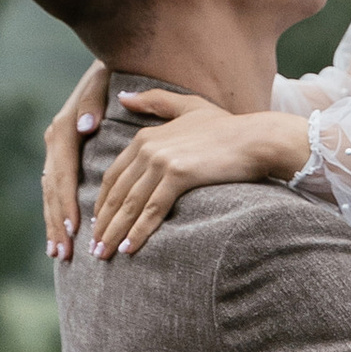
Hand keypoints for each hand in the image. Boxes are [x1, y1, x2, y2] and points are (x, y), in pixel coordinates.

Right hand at [41, 64, 108, 262]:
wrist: (106, 68)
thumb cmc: (109, 78)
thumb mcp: (101, 83)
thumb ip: (93, 103)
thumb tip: (86, 126)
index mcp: (63, 130)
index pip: (63, 173)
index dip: (67, 202)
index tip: (75, 226)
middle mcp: (55, 143)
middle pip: (53, 191)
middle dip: (57, 222)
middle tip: (64, 252)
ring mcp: (56, 152)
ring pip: (51, 195)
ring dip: (54, 225)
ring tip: (58, 254)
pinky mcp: (62, 159)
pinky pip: (56, 192)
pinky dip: (57, 215)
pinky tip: (60, 237)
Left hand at [89, 92, 310, 257]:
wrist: (256, 139)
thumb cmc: (227, 127)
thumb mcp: (188, 107)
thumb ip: (154, 101)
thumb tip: (122, 97)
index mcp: (145, 137)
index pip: (114, 176)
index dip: (103, 203)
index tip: (97, 224)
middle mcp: (148, 148)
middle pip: (117, 193)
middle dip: (103, 223)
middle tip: (94, 248)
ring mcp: (162, 161)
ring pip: (130, 204)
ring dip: (114, 232)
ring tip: (104, 254)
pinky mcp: (179, 175)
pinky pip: (153, 210)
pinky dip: (138, 231)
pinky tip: (129, 249)